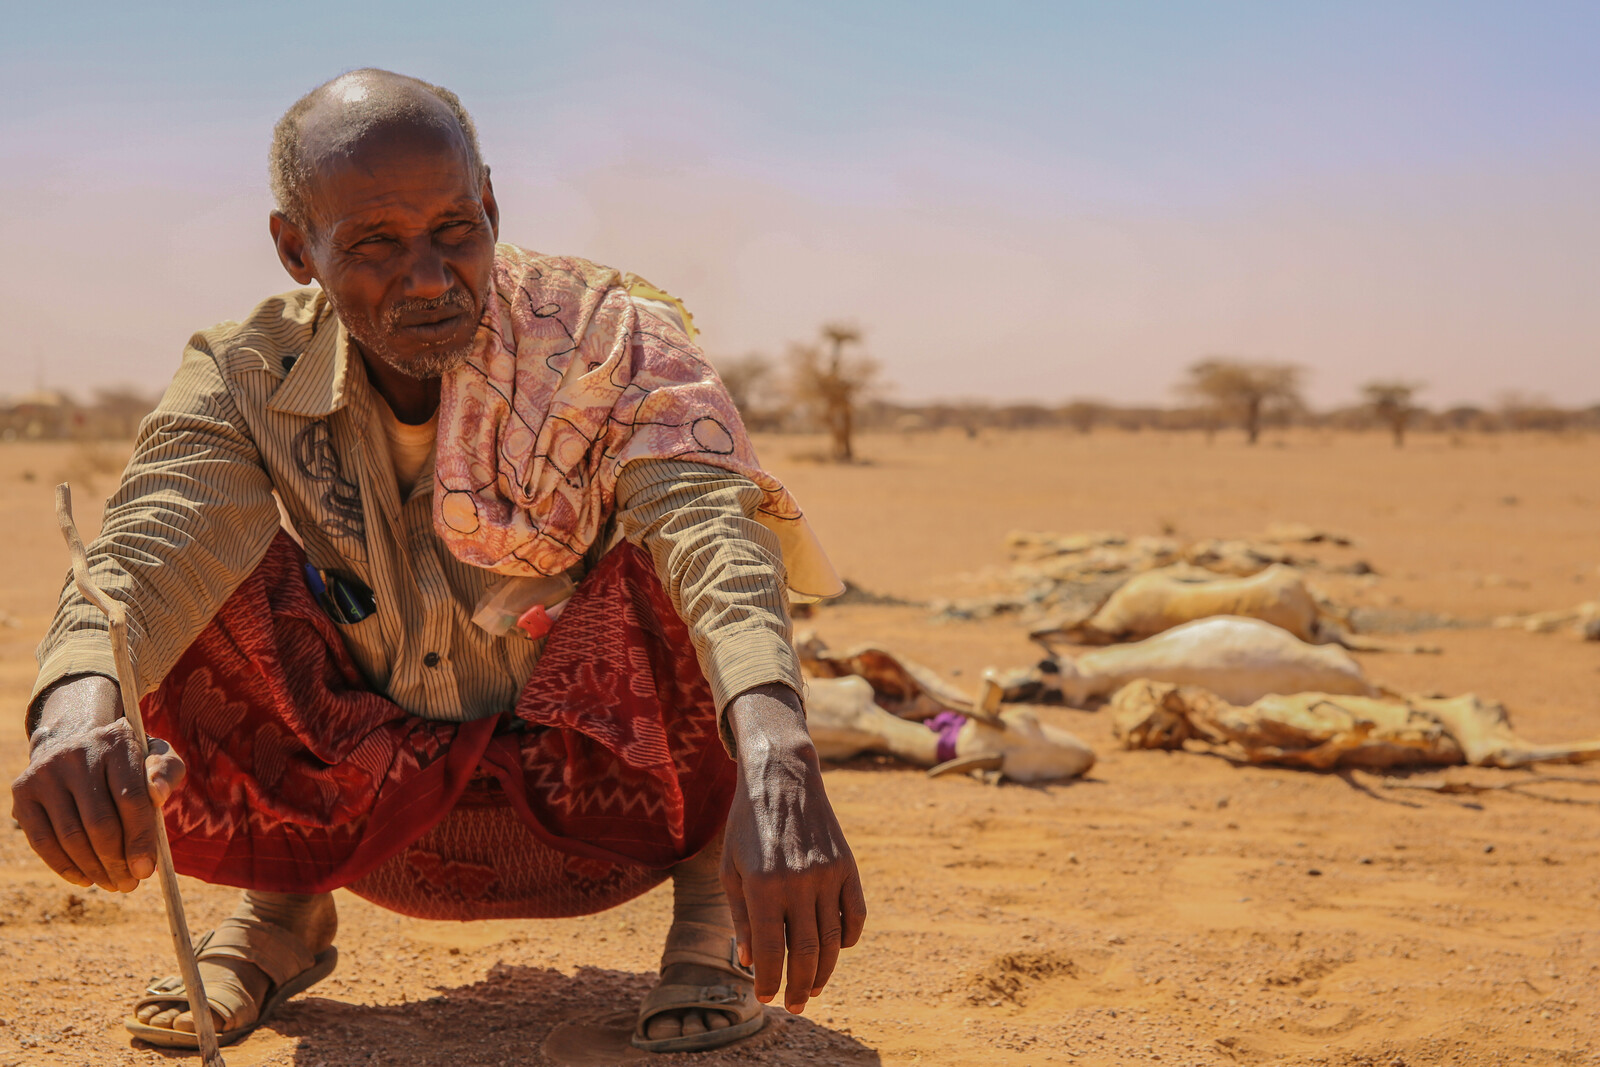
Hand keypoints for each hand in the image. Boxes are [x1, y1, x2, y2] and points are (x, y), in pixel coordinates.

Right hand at [10, 674, 185, 891]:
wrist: (74, 741)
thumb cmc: (126, 760)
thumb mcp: (156, 756)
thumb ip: (166, 773)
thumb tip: (158, 795)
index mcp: (117, 743)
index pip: (131, 799)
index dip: (140, 839)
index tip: (147, 870)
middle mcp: (77, 754)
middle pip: (99, 822)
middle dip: (117, 862)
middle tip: (129, 885)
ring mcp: (46, 772)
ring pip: (70, 835)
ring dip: (93, 869)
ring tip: (113, 884)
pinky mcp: (23, 791)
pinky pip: (42, 839)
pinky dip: (64, 866)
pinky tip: (85, 879)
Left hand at [721, 683, 866, 1014]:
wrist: (782, 777)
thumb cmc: (747, 826)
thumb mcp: (730, 870)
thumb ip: (741, 918)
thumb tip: (751, 962)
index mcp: (764, 885)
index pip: (770, 950)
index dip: (769, 981)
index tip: (767, 998)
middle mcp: (799, 882)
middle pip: (807, 953)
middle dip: (800, 986)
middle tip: (796, 1005)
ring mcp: (827, 874)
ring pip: (833, 940)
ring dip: (825, 971)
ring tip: (815, 987)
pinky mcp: (847, 866)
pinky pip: (855, 915)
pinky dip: (848, 939)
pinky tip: (836, 949)